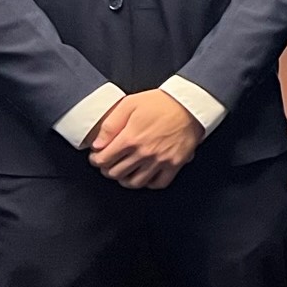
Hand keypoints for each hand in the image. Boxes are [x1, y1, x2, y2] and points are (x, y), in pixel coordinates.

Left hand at [88, 89, 202, 189]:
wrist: (190, 104)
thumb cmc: (162, 102)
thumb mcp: (129, 104)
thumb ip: (110, 124)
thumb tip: (97, 144)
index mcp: (131, 138)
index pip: (103, 160)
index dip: (95, 160)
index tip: (97, 157)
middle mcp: (144, 153)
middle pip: (116, 173)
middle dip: (107, 169)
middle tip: (109, 163)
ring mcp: (160, 160)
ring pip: (135, 182)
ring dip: (125, 179)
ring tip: (124, 172)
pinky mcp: (175, 163)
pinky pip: (159, 183)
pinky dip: (149, 183)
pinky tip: (145, 175)